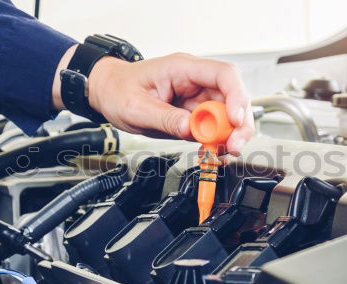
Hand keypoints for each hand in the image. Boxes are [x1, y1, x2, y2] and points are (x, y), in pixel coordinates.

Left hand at [53, 48, 253, 154]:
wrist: (107, 91)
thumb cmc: (118, 90)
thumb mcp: (136, 108)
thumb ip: (164, 118)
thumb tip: (189, 129)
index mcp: (182, 68)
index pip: (224, 74)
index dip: (236, 96)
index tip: (234, 119)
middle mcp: (195, 80)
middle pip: (233, 96)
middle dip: (239, 123)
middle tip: (233, 145)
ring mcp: (196, 96)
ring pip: (228, 113)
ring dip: (230, 134)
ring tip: (222, 152)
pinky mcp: (194, 112)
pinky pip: (214, 126)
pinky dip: (218, 140)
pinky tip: (213, 151)